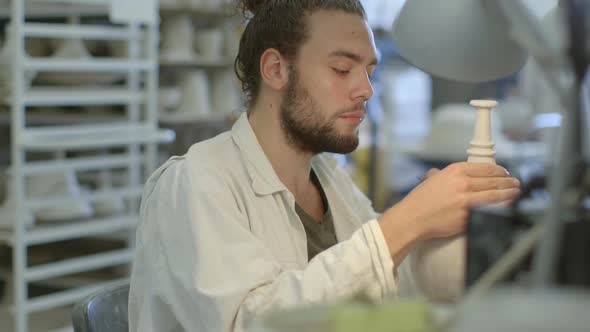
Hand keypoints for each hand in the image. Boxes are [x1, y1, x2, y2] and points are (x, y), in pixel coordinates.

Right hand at [378, 162, 519, 263]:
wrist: (413, 218)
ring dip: (509, 194)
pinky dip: (501, 208)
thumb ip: (441, 175)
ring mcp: (467, 201)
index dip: (499, 170)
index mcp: (455, 171)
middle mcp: (463, 183)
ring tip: (515, 193)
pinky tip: (507, 207)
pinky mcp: (469, 216)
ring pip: (496, 195)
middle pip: (494, 181)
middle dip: (508, 182)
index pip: (485, 168)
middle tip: (515, 183)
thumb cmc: (419, 201)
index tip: (504, 173)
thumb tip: (442, 174)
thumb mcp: (431, 180)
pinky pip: (491, 211)